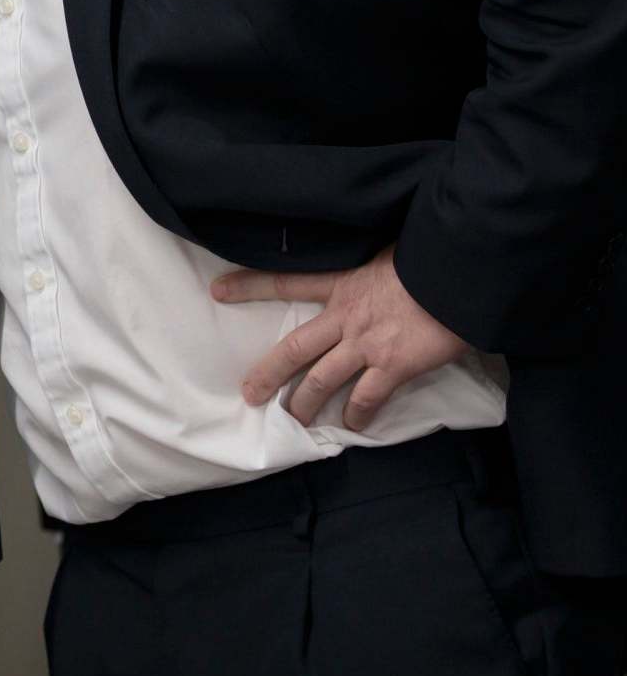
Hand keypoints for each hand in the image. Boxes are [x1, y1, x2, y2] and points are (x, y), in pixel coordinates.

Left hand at [212, 245, 469, 431]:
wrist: (458, 275)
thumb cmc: (426, 257)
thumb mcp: (382, 251)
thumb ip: (364, 264)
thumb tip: (364, 263)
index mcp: (341, 283)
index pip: (285, 281)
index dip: (250, 286)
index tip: (218, 291)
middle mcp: (346, 317)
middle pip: (295, 348)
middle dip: (268, 373)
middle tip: (249, 394)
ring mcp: (368, 344)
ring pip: (323, 379)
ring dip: (305, 402)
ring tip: (293, 420)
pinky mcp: (394, 366)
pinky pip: (367, 397)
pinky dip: (357, 413)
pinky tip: (350, 425)